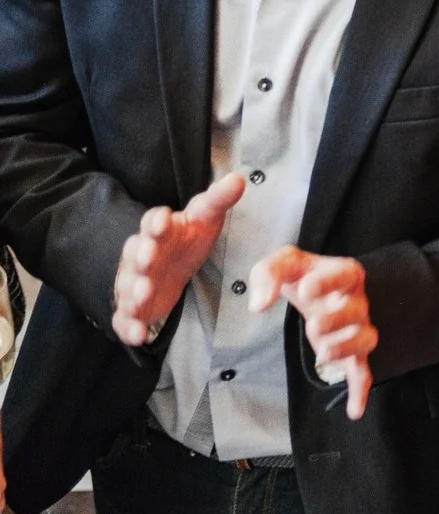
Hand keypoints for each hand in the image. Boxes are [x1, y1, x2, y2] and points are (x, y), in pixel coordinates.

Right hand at [111, 173, 246, 345]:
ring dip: (135, 290)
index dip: (157, 221)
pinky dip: (129, 326)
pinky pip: (126, 318)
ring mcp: (134, 281)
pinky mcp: (132, 308)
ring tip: (144, 296)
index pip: (152, 221)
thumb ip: (219, 200)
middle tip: (149, 259)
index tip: (163, 220)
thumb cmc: (186, 238)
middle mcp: (141, 254)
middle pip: (137, 254)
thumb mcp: (205, 217)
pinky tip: (138, 334)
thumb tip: (238, 178)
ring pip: (129, 286)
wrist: (167, 265)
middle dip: (142, 256)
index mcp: (158, 230)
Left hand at [250, 247, 376, 418]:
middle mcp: (356, 302)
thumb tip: (259, 304)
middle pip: (358, 310)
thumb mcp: (284, 263)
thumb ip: (268, 274)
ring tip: (323, 355)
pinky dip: (360, 391)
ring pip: (365, 339)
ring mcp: (356, 329)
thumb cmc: (304, 275)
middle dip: (338, 320)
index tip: (304, 290)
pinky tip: (354, 410)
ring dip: (348, 348)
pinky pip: (363, 372)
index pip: (345, 273)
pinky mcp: (350, 354)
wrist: (318, 289)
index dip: (328, 282)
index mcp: (344, 274)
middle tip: (313, 325)